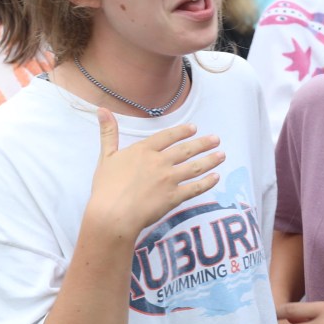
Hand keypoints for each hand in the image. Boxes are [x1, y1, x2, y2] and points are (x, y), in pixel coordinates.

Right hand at [84, 109, 222, 243]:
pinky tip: (215, 178)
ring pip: (194, 167)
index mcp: (144, 150)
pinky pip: (195, 188)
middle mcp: (160, 162)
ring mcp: (169, 179)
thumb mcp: (106, 156)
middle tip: (216, 139)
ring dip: (210, 160)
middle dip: (203, 143)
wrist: (113, 214)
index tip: (194, 128)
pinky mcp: (174, 197)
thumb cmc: (106, 187)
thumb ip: (108, 133)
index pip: (167, 137)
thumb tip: (101, 109)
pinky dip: (207, 182)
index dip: (182, 132)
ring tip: (222, 155)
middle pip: (186, 150)